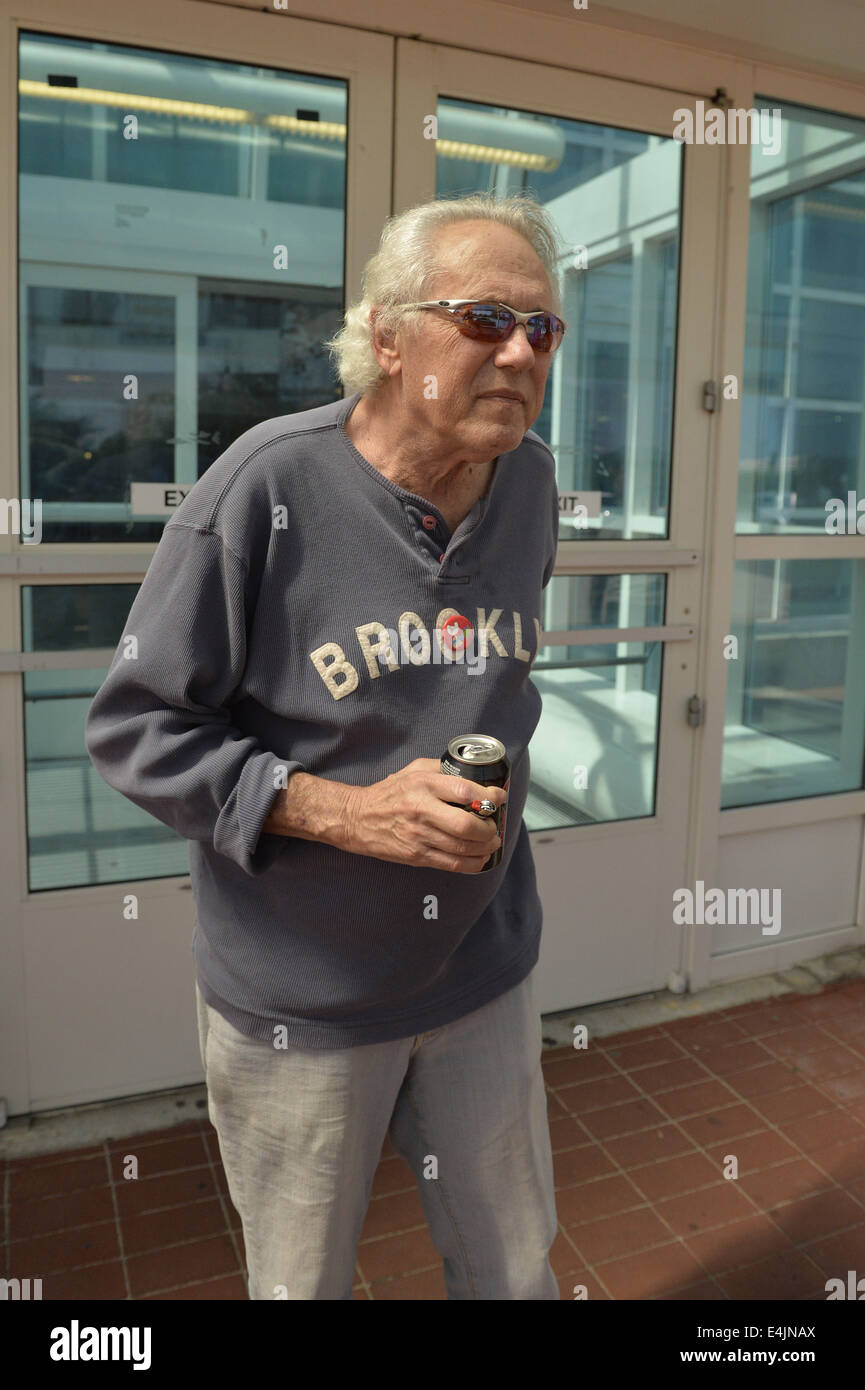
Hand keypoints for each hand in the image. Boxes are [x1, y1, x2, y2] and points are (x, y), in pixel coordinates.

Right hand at [342, 757, 505, 872]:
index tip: (499, 798)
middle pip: (466, 824)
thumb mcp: (413, 770)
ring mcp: (418, 835)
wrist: (357, 818)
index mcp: (423, 784)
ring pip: (462, 848)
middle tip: (494, 826)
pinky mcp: (416, 855)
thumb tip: (474, 774)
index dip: (488, 796)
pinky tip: (480, 858)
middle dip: (488, 828)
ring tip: (492, 843)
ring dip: (485, 847)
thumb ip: (442, 769)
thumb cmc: (389, 793)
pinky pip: (451, 864)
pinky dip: (472, 864)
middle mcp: (421, 810)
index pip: (464, 791)